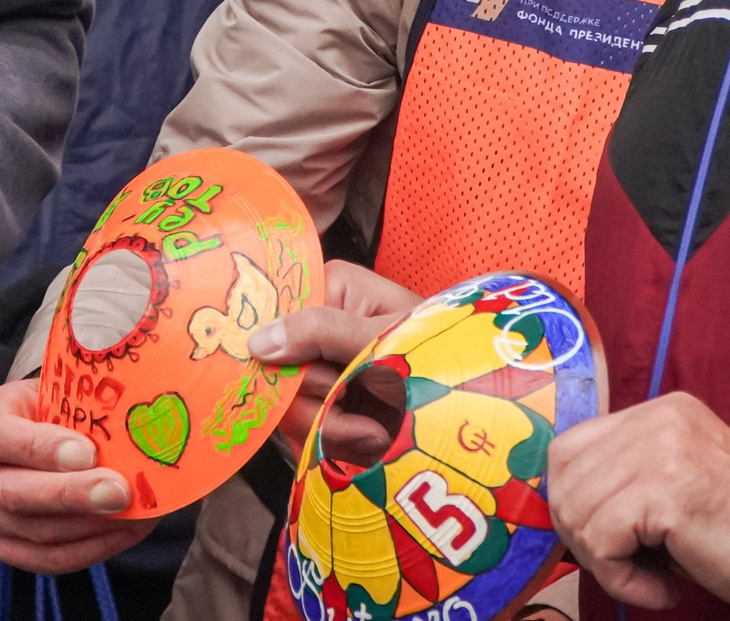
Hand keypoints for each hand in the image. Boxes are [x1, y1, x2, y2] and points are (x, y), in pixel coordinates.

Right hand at [0, 378, 154, 573]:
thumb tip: (133, 415)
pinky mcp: (8, 547)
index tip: (88, 453)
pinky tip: (126, 530)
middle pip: (14, 493)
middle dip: (72, 495)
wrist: (41, 435)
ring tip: (135, 511)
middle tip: (119, 491)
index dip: (41, 448)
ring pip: (36, 531)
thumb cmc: (56, 409)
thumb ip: (84, 403)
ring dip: (91, 525)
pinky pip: (50, 559)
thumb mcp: (61, 392)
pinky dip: (93, 548)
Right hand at [246, 260, 424, 459]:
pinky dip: (336, 441)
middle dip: (320, 401)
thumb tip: (259, 342)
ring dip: (332, 427)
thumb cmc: (438, 354)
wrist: (470, 398)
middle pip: (280, 372)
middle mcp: (316, 324)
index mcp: (329, 289)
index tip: (325, 380)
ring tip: (377, 428)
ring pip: (291, 406)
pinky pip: (306, 428)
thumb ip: (321, 332)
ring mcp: (319, 366)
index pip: (276, 320)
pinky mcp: (325, 401)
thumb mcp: (381, 339)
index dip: (288, 357)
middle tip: (363, 409)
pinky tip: (370, 436)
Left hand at [545, 393, 729, 612]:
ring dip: (605, 562)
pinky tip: (664, 588)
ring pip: (576, 511)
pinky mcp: (664, 490)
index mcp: (662, 410)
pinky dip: (622, 579)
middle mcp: (659, 417)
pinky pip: (601, 542)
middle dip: (583, 535)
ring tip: (653, 577)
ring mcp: (660, 448)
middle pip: (565, 477)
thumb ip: (628, 474)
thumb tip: (563, 502)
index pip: (571, 447)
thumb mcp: (680, 481)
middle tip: (628, 565)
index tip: (604, 540)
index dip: (572, 502)